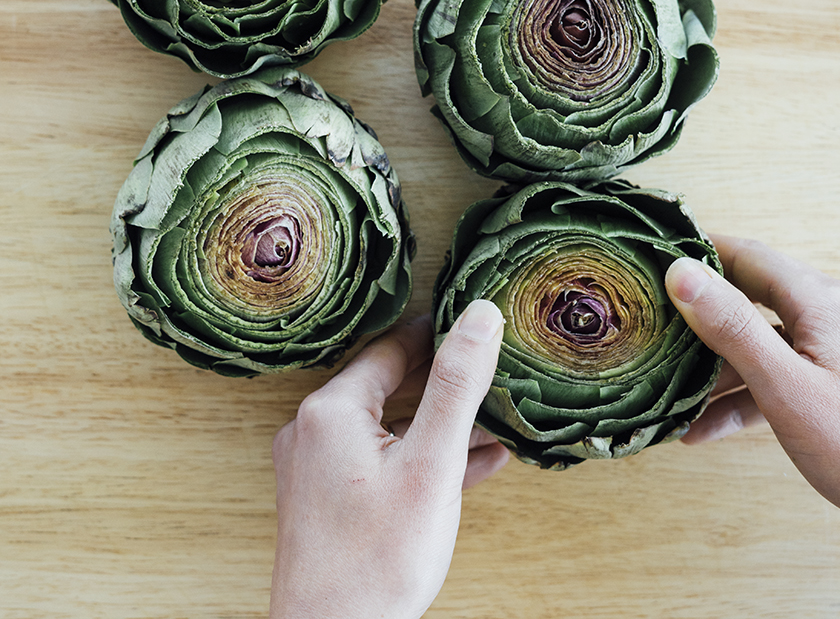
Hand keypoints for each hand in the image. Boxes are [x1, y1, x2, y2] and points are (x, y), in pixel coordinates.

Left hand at [269, 300, 507, 618]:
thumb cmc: (378, 560)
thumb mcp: (430, 463)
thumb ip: (456, 385)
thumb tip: (479, 316)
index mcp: (331, 410)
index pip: (390, 349)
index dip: (434, 334)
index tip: (470, 323)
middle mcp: (314, 431)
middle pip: (387, 385)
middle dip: (441, 380)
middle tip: (486, 366)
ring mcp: (317, 468)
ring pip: (388, 426)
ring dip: (438, 423)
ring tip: (490, 418)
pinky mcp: (327, 499)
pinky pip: (380, 462)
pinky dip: (421, 458)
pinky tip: (472, 464)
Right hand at [665, 235, 839, 515]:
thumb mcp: (788, 389)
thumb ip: (733, 329)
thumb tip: (679, 273)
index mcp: (819, 302)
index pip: (747, 256)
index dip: (700, 250)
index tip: (655, 253)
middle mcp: (827, 315)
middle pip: (749, 295)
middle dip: (698, 307)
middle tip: (653, 314)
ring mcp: (831, 350)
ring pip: (759, 341)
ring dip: (714, 364)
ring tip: (670, 385)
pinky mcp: (832, 384)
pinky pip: (776, 377)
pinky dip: (740, 395)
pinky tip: (702, 426)